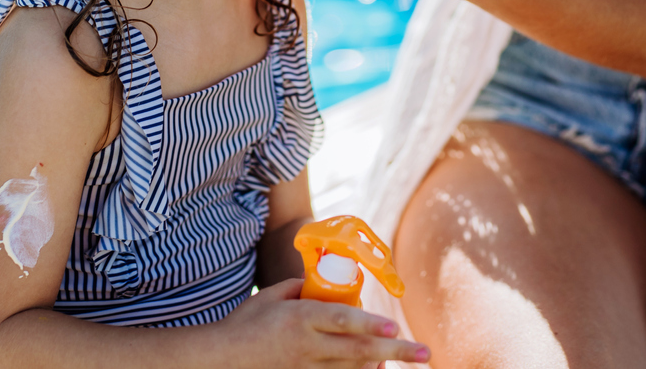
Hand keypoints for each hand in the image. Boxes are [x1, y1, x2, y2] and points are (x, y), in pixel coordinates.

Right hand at [215, 279, 429, 368]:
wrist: (221, 359)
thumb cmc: (247, 322)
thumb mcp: (273, 295)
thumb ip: (303, 288)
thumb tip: (329, 285)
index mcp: (300, 318)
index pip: (342, 320)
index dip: (371, 323)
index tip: (396, 324)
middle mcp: (307, 345)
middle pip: (359, 348)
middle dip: (396, 350)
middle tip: (424, 352)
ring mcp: (306, 368)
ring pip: (353, 368)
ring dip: (381, 363)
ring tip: (406, 357)